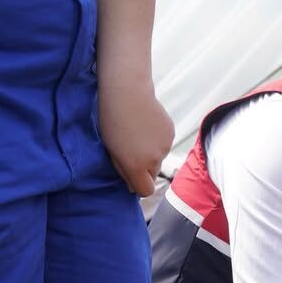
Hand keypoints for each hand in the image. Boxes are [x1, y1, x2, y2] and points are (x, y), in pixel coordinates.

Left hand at [98, 78, 173, 196]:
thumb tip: (133, 186)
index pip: (146, 190)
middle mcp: (154, 160)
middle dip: (143, 168)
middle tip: (130, 150)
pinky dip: (156, 140)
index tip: (130, 176)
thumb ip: (124, 170)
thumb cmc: (111, 120)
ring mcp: (165, 146)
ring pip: (158, 158)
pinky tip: (145, 125)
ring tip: (136, 133)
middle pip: (152, 174)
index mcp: (136, 166)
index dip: (138, 186)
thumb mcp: (111, 149)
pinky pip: (164, 144)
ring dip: (150, 152)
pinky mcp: (171, 133)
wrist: (127, 91)